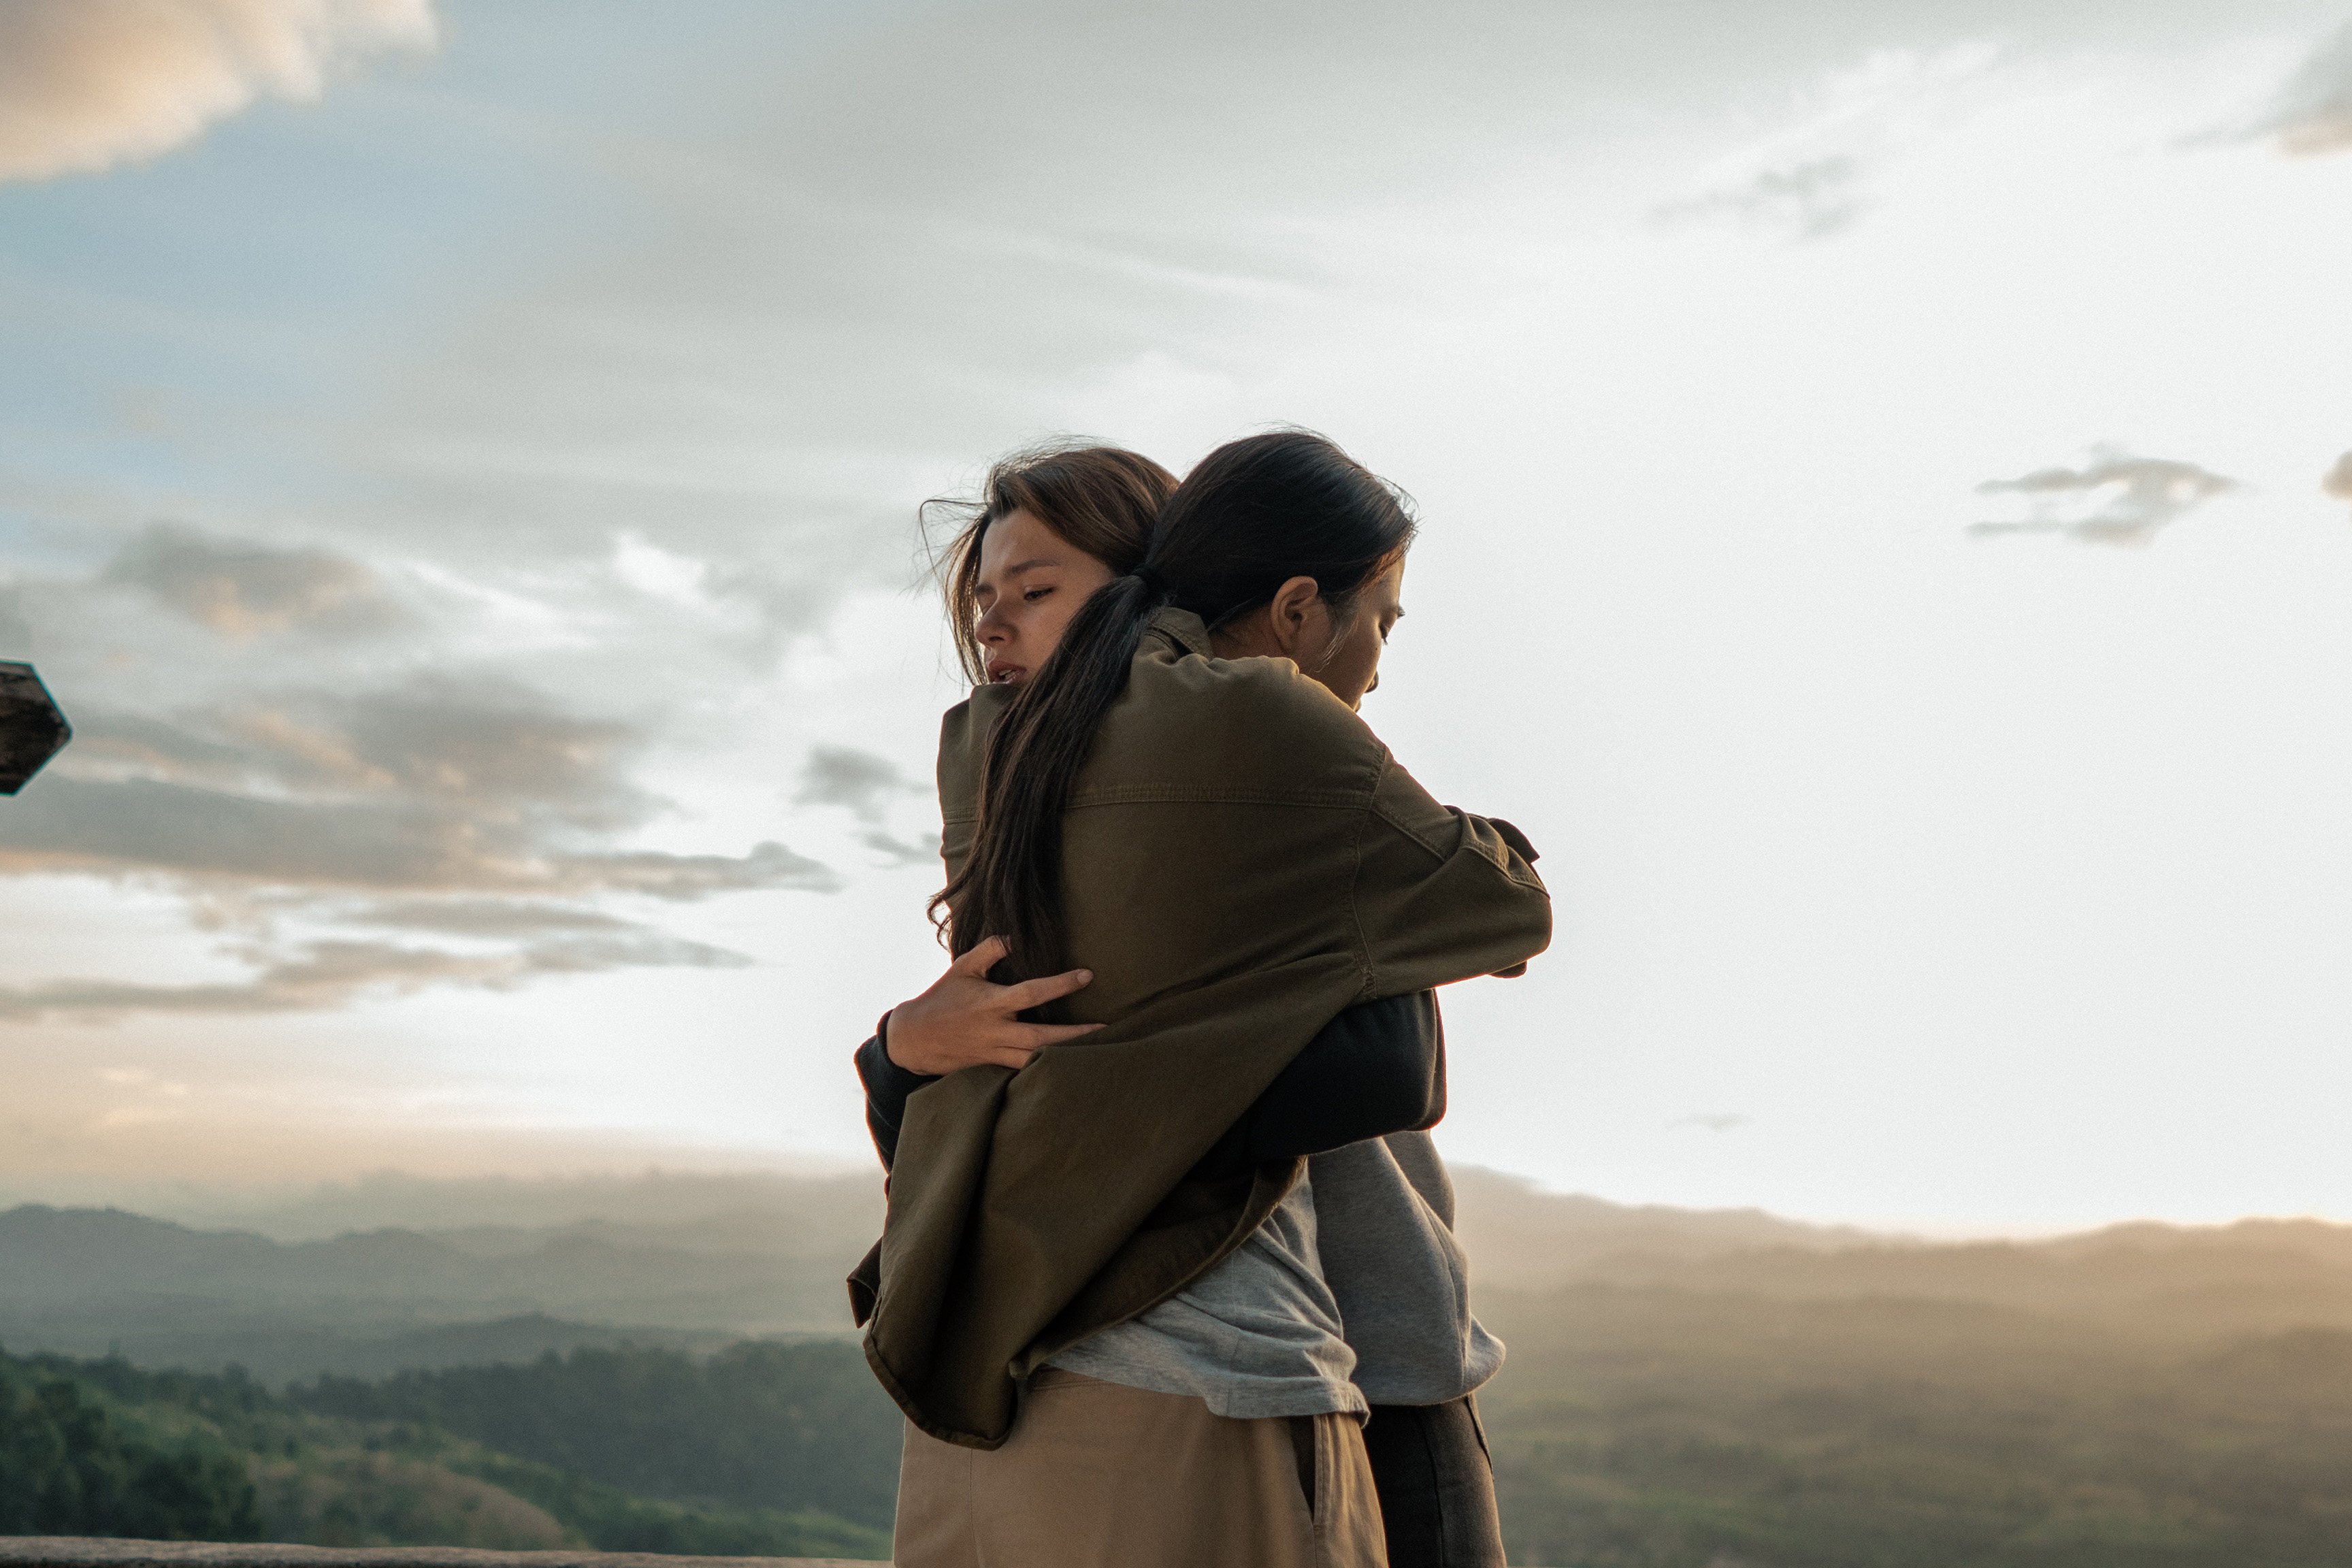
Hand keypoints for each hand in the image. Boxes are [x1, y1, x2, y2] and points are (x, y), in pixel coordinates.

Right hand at [885, 936, 1103, 1074]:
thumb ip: (990, 950)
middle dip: (1076, 1035)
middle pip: (1043, 1036)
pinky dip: (1048, 1066)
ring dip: (1067, 1056)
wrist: (914, 1039)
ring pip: (1038, 1058)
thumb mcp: (962, 967)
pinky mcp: (995, 1064)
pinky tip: (1069, 1065)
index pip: (1032, 993)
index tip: (1086, 976)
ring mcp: (996, 1051)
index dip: (1061, 984)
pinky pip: (1026, 1068)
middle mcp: (997, 1030)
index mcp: (991, 1003)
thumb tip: (1016, 936)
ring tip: (1097, 1052)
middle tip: (1106, 1029)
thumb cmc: (942, 998)